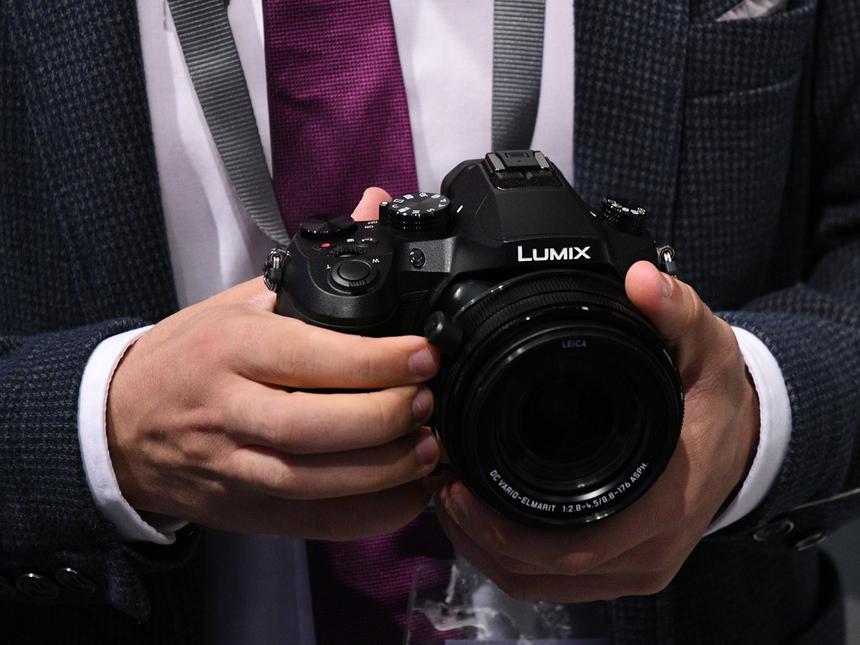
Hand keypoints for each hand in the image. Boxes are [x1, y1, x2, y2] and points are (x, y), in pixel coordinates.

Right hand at [107, 188, 441, 539]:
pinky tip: (406, 493)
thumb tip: (373, 203)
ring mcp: (234, 467)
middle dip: (385, 417)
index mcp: (231, 350)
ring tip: (428, 448)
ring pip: (315, 482)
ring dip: (384, 471)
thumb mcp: (239, 301)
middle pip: (315, 427)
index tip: (425, 354)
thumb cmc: (188, 356)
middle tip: (429, 402)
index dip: (377, 361)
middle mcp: (230, 411)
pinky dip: (367, 514)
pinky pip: (313, 522)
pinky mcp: (245, 508)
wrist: (120, 424)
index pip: (311, 358)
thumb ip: (313, 263)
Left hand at [434, 261, 759, 601]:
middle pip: (542, 573)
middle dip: (480, 537)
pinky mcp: (623, 567)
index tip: (459, 487)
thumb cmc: (717, 400)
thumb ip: (675, 311)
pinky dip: (511, 559)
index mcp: (663, 503)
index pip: (574, 545)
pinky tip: (484, 521)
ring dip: (488, 551)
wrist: (746, 440)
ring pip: (541, 583)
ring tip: (452, 501)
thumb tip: (640, 281)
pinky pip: (553, 582)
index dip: (505, 529)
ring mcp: (634, 566)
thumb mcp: (705, 348)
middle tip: (443, 487)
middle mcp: (648, 549)